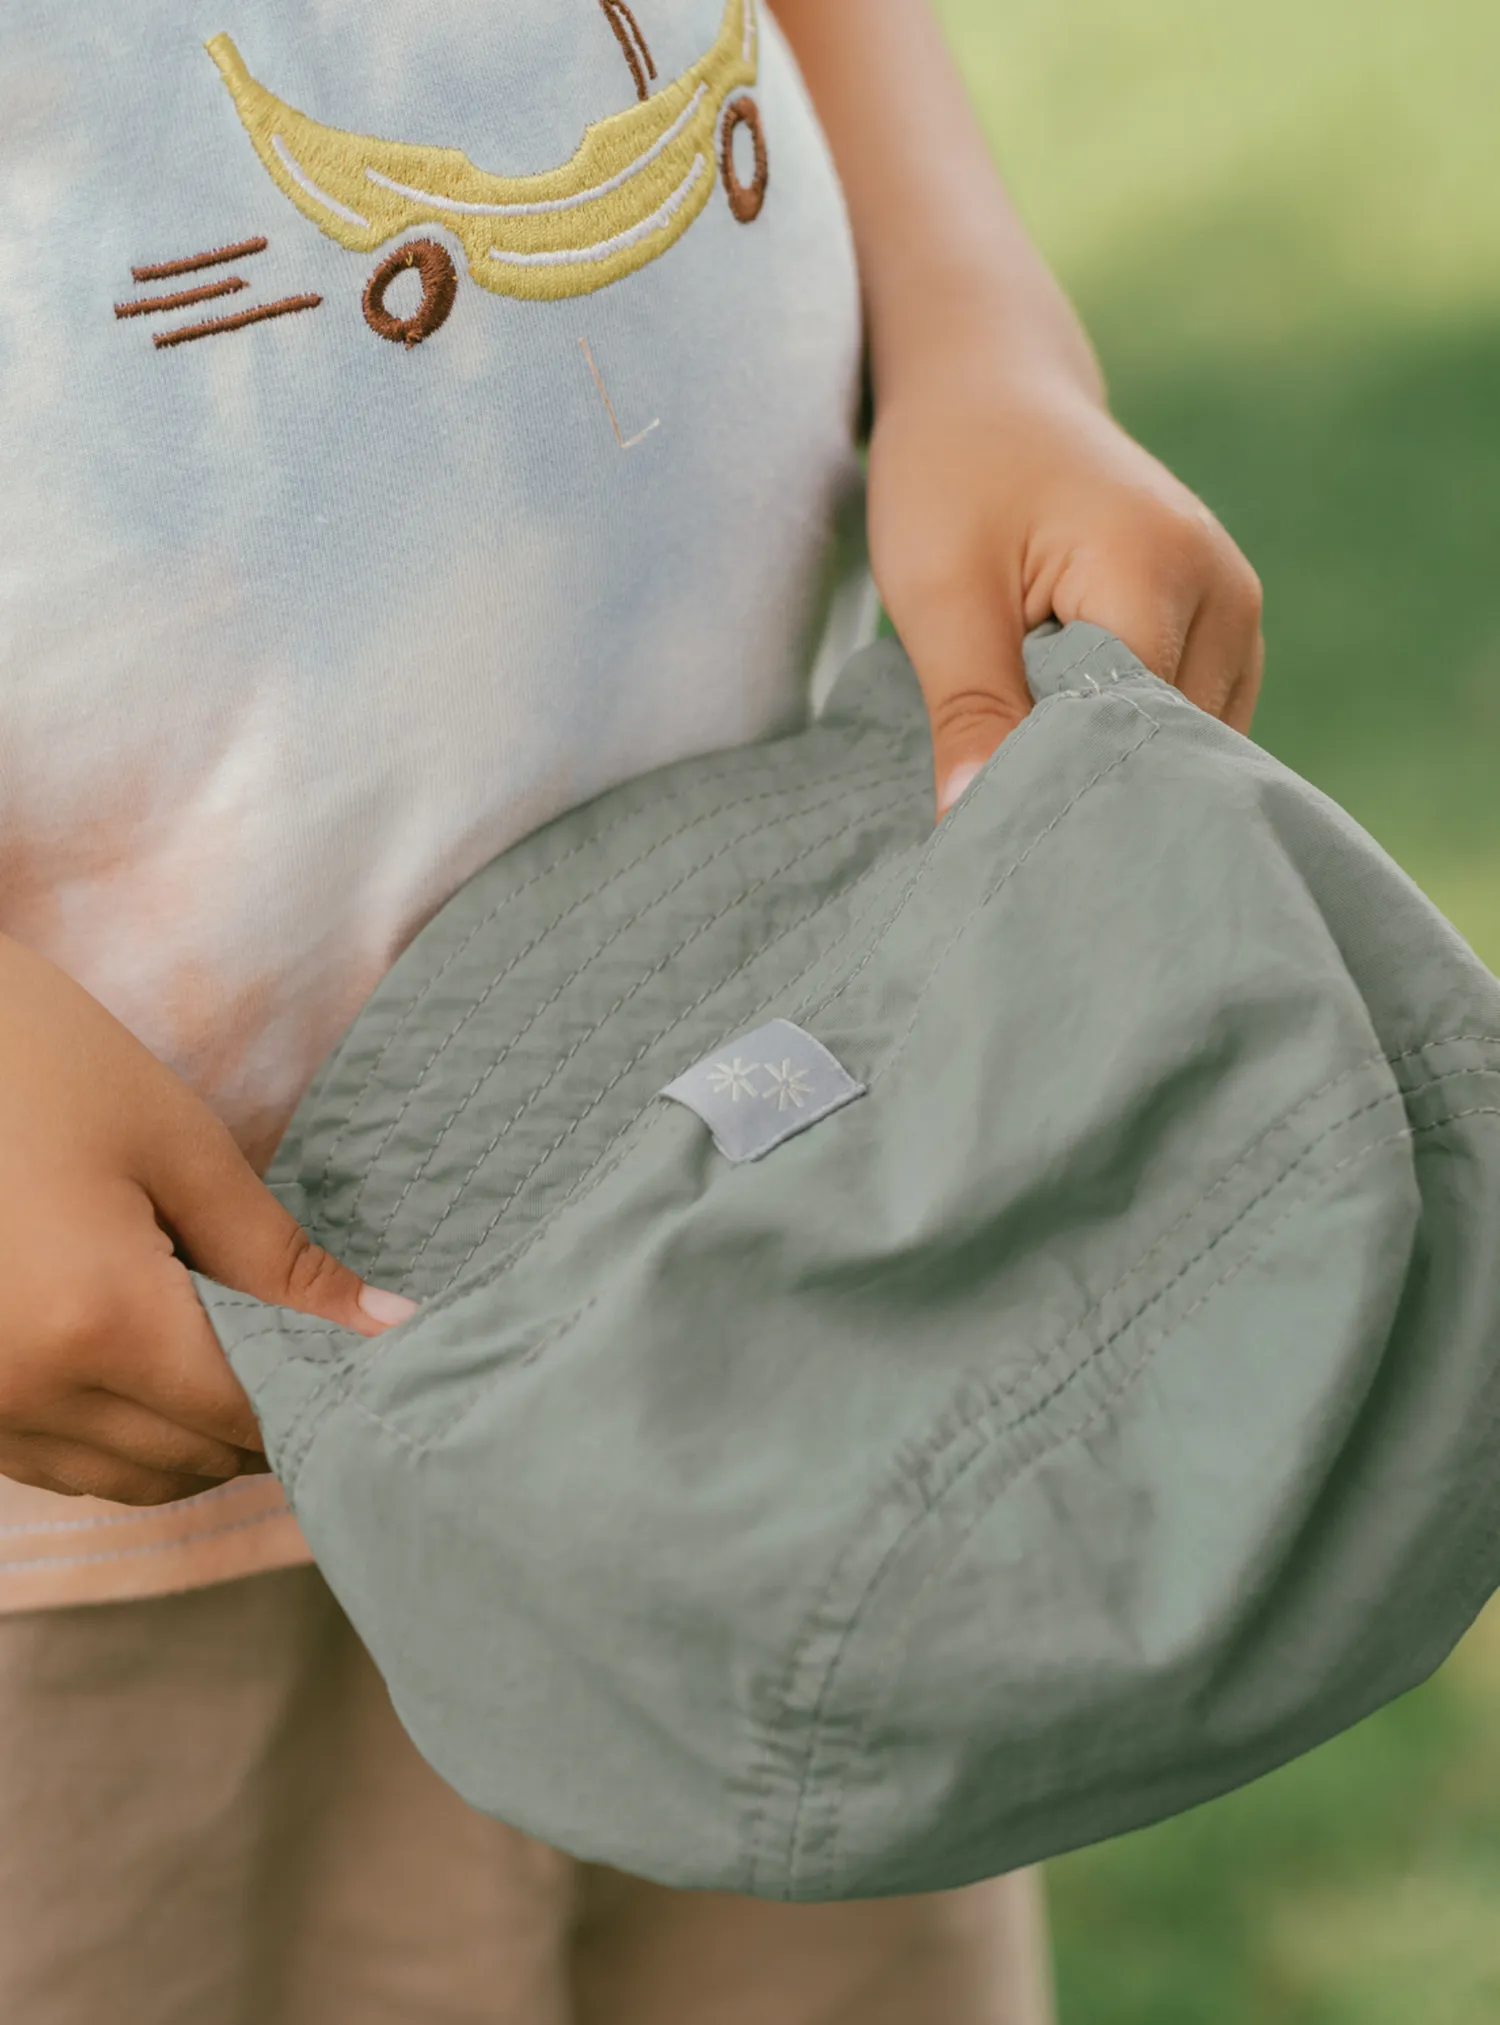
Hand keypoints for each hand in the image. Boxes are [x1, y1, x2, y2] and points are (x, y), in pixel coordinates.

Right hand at [0, 933, 415, 1505]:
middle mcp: (27, 1391)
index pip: (250, 1414)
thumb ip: (282, 1260)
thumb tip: (391, 1329)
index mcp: (95, 1324)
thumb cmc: (46, 1066)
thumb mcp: (178, 1149)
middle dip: (273, 1412)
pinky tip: (160, 1363)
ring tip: (242, 1348)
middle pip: (198, 1458)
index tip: (381, 1357)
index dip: (326, 1393)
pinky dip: (132, 1435)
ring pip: (136, 1479)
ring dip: (202, 1436)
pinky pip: (68, 1464)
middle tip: (319, 1343)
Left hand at [866, 342, 1265, 820]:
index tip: (1000, 838)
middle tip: (1007, 830)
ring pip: (1183, 748)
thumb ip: (970, 713)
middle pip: (1170, 749)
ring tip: (1028, 780)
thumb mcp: (939, 595)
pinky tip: (1064, 752)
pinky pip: (1185, 724)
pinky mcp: (1221, 630)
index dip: (1067, 795)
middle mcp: (1226, 596)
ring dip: (1110, 772)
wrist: (991, 393)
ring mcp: (1235, 613)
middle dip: (1092, 793)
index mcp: (1160, 574)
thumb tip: (975, 827)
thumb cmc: (955, 476)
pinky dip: (1126, 747)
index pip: (1131, 736)